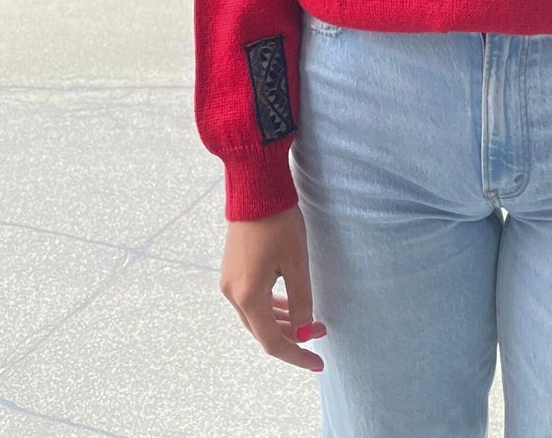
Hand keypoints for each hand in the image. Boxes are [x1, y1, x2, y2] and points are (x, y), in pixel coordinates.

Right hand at [220, 206, 325, 372]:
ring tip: (310, 320)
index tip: (319, 362)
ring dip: (283, 322)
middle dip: (293, 336)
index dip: (297, 354)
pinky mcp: (232, 271)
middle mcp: (233, 295)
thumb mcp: (297, 262)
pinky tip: (289, 303)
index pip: (273, 342)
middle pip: (263, 331)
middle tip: (322, 330)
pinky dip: (271, 307)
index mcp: (248, 296)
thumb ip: (302, 300)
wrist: (255, 190)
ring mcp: (229, 283)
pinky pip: (252, 301)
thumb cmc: (279, 223)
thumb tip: (306, 332)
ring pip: (257, 317)